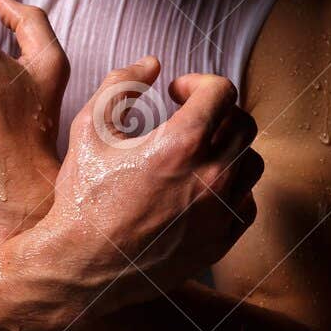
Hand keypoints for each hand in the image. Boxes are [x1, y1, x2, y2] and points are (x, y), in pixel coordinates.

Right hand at [35, 58, 262, 306]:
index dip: (199, 83)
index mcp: (182, 144)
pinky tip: (202, 188)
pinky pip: (246, 204)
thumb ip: (120, 84)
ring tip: (199, 152)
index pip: (222, 91)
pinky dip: (231, 189)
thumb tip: (151, 64)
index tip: (177, 93)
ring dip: (229, 148)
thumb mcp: (89, 129)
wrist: (80, 266)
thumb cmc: (81, 197)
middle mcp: (211, 177)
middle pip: (243, 123)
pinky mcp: (220, 242)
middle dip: (217, 112)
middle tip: (189, 118)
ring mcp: (220, 213)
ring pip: (251, 163)